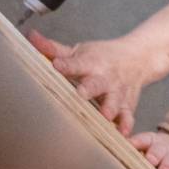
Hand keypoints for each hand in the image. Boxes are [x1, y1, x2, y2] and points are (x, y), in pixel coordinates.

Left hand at [27, 29, 155, 135]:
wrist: (139, 57)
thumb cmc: (103, 57)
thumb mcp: (80, 51)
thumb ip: (53, 49)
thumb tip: (30, 36)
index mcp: (90, 63)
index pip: (76, 63)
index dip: (66, 64)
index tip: (57, 65)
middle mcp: (105, 77)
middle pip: (97, 83)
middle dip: (90, 88)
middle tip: (81, 94)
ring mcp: (117, 92)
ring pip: (114, 101)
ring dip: (110, 108)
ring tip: (105, 116)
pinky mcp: (126, 105)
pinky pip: (127, 116)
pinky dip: (126, 124)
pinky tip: (122, 133)